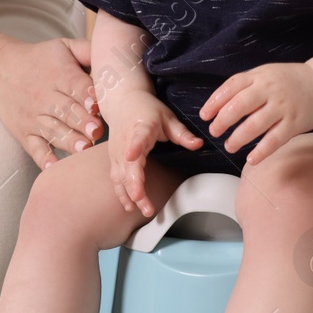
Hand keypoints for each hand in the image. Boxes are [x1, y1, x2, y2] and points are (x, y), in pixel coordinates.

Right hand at [0, 37, 101, 167]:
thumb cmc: (40, 60)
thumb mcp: (63, 47)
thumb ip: (88, 50)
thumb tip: (112, 52)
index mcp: (59, 75)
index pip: (74, 85)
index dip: (86, 94)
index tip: (96, 103)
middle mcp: (45, 97)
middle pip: (66, 110)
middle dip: (82, 121)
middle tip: (96, 130)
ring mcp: (34, 118)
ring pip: (53, 131)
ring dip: (69, 140)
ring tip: (83, 148)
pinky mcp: (25, 134)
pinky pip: (35, 149)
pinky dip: (44, 159)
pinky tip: (54, 168)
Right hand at [102, 89, 201, 215]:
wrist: (123, 101)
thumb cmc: (147, 110)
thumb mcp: (168, 117)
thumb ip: (183, 133)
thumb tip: (199, 144)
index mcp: (140, 128)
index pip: (137, 138)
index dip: (134, 147)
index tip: (131, 156)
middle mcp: (125, 141)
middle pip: (128, 166)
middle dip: (135, 187)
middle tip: (146, 205)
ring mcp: (117, 151)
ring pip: (120, 176)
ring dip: (130, 194)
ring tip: (143, 210)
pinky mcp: (114, 158)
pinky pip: (116, 178)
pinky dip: (121, 193)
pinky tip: (129, 207)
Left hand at [199, 62, 312, 165]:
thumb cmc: (288, 81)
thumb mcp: (265, 74)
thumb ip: (245, 86)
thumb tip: (218, 106)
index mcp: (259, 76)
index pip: (231, 87)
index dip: (215, 102)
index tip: (204, 115)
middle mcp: (270, 90)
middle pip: (240, 105)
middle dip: (223, 120)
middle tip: (214, 132)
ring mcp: (283, 107)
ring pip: (255, 124)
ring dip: (239, 138)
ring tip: (229, 146)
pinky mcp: (295, 123)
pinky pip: (275, 139)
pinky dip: (262, 151)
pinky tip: (251, 159)